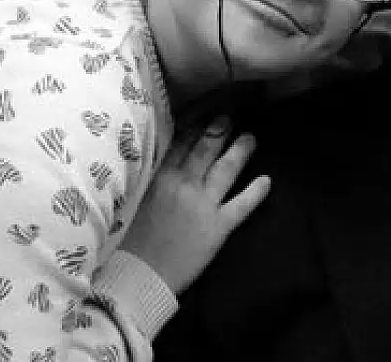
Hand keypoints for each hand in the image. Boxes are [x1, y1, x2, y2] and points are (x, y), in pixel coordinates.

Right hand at [118, 118, 270, 294]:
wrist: (133, 276)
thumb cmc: (122, 242)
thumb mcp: (127, 200)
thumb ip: (142, 179)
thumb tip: (149, 161)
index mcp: (157, 177)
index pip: (179, 143)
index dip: (193, 127)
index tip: (201, 115)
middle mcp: (183, 184)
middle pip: (205, 149)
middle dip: (218, 131)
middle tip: (228, 118)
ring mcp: (203, 204)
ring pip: (226, 169)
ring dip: (240, 151)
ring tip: (250, 138)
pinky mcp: (218, 227)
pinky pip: (242, 205)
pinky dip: (256, 192)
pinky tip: (267, 181)